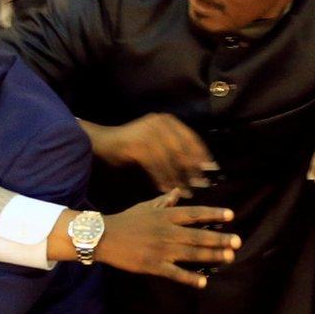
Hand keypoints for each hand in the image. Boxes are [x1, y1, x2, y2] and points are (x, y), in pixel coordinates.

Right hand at [91, 113, 215, 192]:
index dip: (202, 154)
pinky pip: (154, 165)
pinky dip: (162, 178)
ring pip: (169, 159)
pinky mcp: (137, 144)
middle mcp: (160, 123)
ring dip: (178, 177)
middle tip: (201, 185)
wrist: (102, 142)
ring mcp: (148, 132)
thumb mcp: (156, 144)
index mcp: (167, 121)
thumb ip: (175, 152)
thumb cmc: (132, 146)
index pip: (191, 138)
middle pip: (182, 149)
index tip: (212, 169)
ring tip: (185, 192)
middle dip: (192, 169)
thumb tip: (199, 169)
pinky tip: (166, 189)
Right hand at [93, 191, 238, 288]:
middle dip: (219, 238)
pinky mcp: (154, 265)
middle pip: (198, 235)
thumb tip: (179, 192)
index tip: (231, 215)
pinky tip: (203, 282)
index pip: (194, 214)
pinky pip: (175, 273)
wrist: (104, 237)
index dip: (213, 214)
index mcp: (166, 216)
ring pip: (191, 253)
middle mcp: (167, 232)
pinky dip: (190, 278)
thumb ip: (165, 201)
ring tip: (229, 257)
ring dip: (212, 255)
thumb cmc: (126, 221)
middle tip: (238, 241)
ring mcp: (161, 250)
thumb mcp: (146, 207)